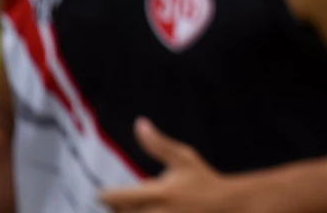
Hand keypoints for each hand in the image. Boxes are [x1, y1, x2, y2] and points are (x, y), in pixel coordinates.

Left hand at [100, 118, 236, 212]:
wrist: (221, 205)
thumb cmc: (201, 178)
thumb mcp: (183, 157)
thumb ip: (158, 143)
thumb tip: (139, 123)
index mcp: (159, 193)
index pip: (113, 198)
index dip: (105, 192)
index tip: (109, 187)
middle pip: (115, 212)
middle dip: (117, 204)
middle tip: (129, 195)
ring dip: (126, 212)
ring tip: (136, 204)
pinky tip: (147, 209)